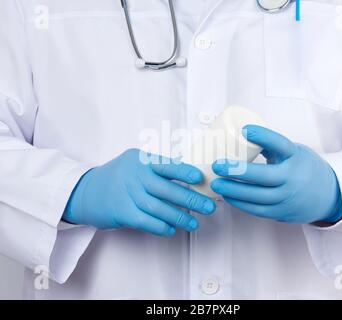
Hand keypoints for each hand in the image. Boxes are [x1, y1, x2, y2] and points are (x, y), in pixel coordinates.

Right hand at [63, 149, 215, 235]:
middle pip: (166, 189)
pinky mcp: (120, 212)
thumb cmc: (117, 177)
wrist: (85, 191)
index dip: (185, 172)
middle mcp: (133, 175)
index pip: (167, 165)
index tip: (201, 179)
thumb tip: (188, 179)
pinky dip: (160, 226)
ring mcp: (126, 194)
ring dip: (178, 217)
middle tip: (208, 207)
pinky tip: (171, 229)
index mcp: (140, 160)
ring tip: (193, 223)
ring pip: (158, 207)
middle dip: (190, 199)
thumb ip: (156, 169)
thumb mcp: (134, 164)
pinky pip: (145, 221)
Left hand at [211, 125, 341, 223]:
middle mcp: (293, 178)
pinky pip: (257, 209)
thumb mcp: (294, 152)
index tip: (245, 130)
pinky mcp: (281, 212)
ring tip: (216, 183)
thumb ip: (271, 147)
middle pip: (263, 175)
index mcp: (296, 157)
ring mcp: (287, 197)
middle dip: (237, 171)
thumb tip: (241, 136)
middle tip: (217, 165)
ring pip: (257, 196)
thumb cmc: (305, 169)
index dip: (263, 136)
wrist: (329, 196)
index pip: (280, 144)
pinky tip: (227, 196)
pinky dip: (240, 203)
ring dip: (233, 190)